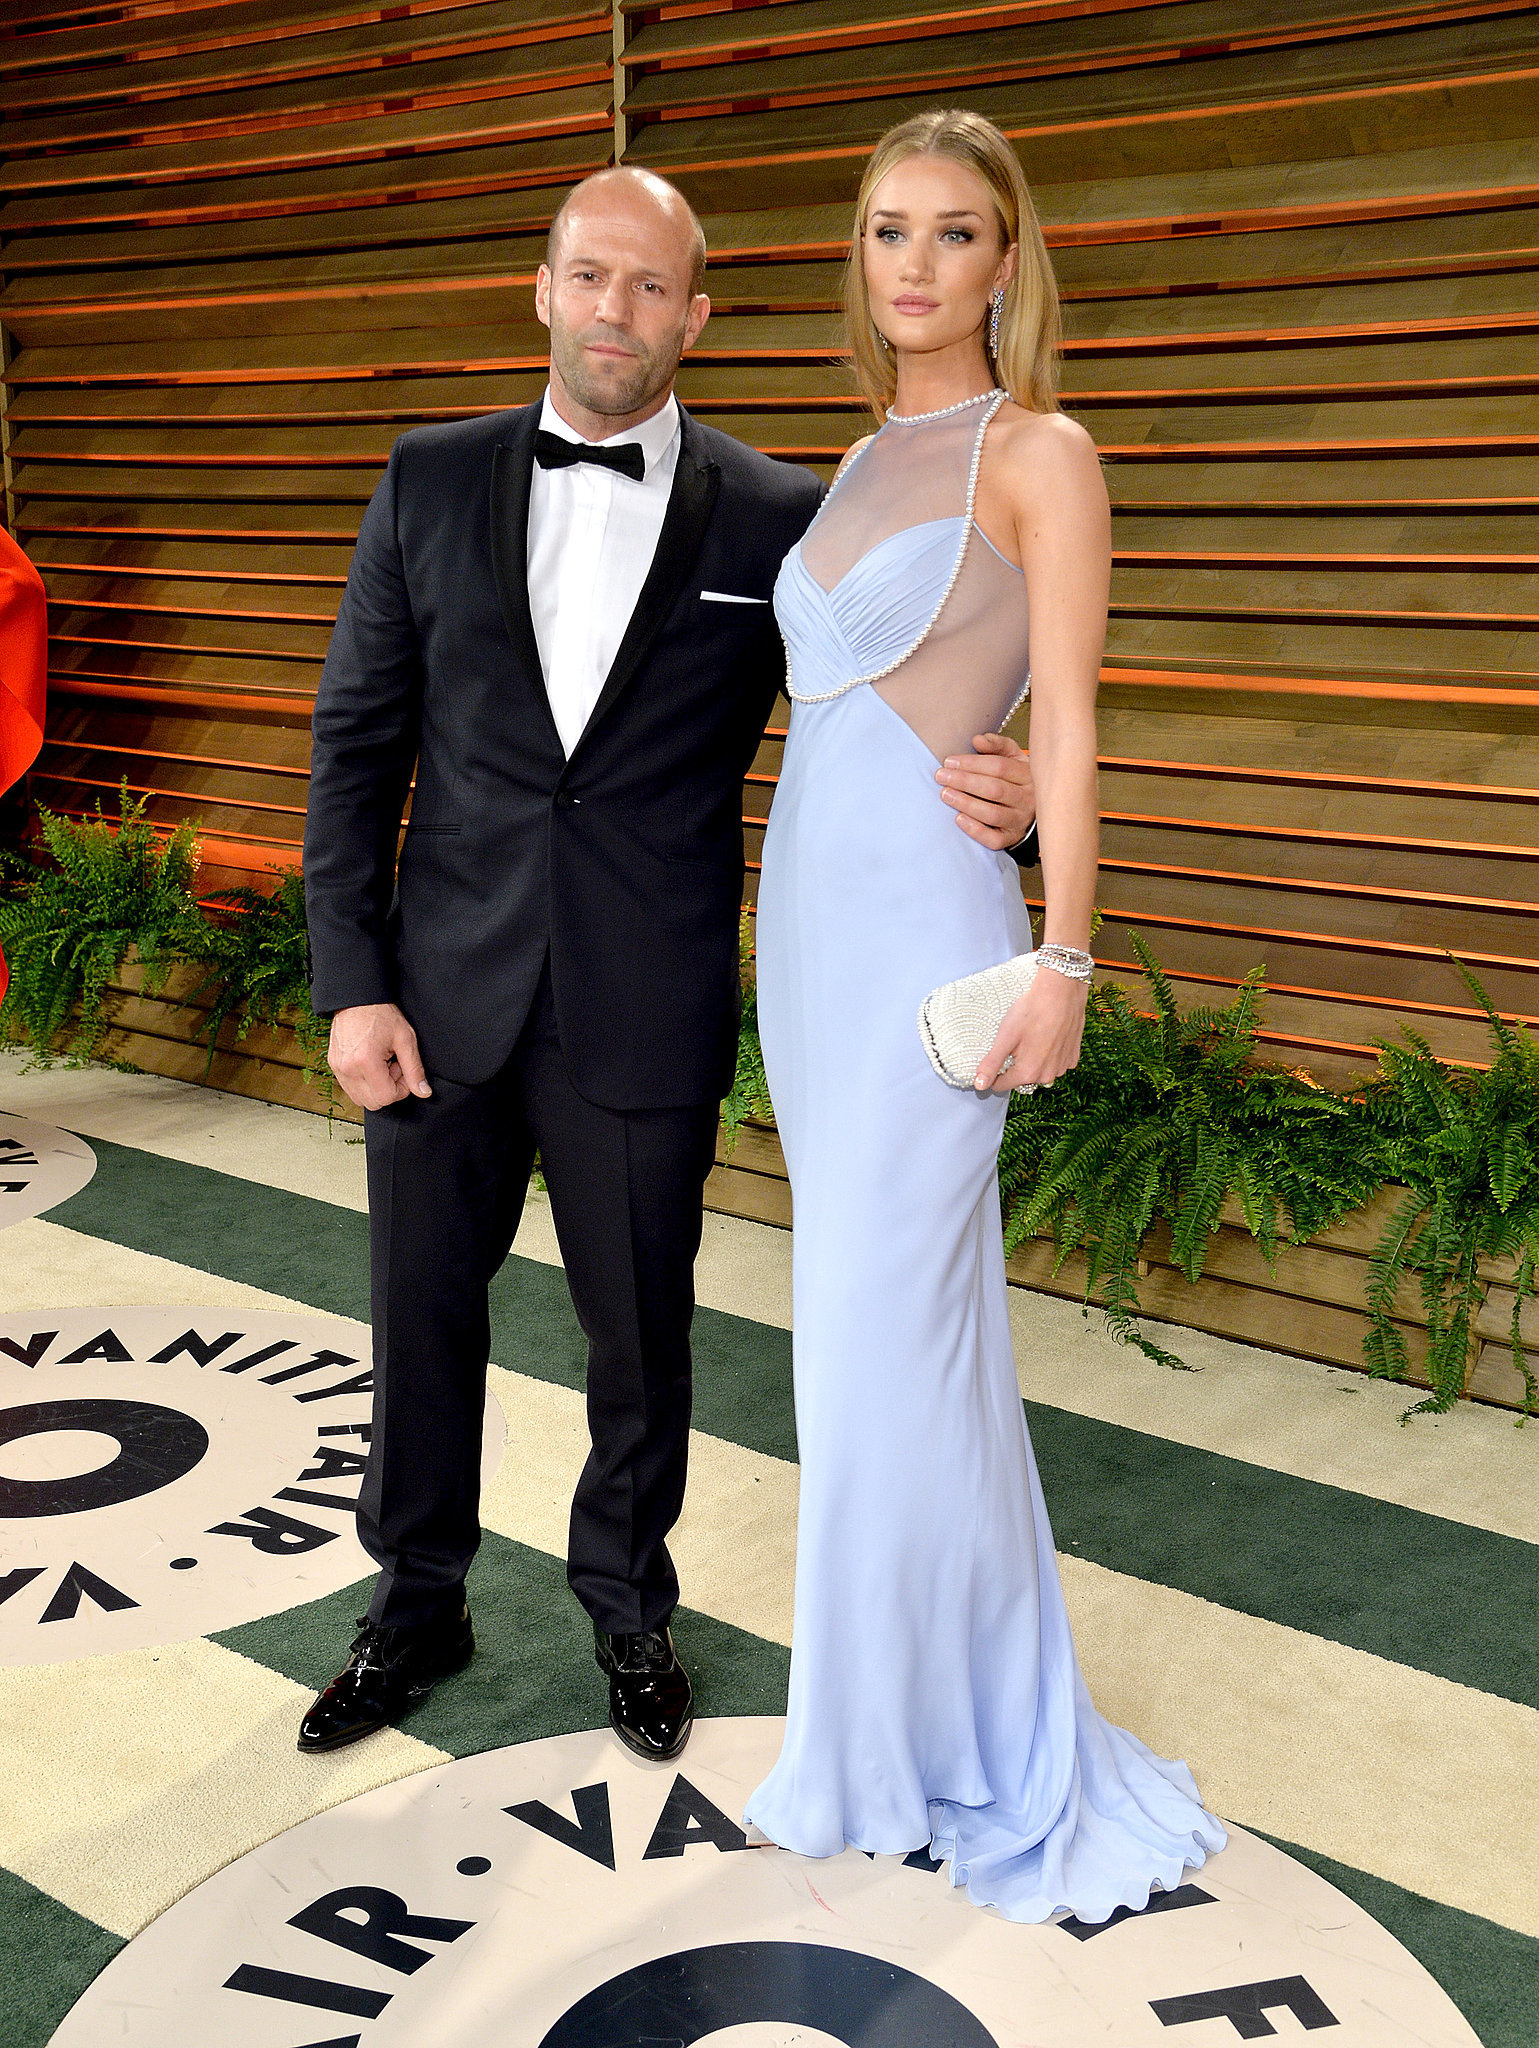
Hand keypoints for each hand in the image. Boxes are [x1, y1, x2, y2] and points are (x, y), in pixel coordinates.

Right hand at [328, 1002, 432, 1111]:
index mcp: (365, 1062)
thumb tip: (423, 1092)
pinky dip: (364, 1083)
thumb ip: (415, 1069)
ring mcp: (338, 1068)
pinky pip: (350, 1088)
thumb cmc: (380, 1014)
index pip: (386, 1098)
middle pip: (372, 1103)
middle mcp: (347, 1069)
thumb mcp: (405, 1039)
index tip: (403, 1071)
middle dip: (388, 1090)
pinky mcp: (333, 1066)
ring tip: (382, 1064)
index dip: (401, 1089)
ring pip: (360, 1099)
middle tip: (393, 1067)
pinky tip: (371, 1064)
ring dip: (375, 1088)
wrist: (356, 999)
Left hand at [936, 732, 1035, 848]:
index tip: (949, 761)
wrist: (1031, 806)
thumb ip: (996, 745)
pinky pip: (994, 839)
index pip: (999, 767)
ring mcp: (1021, 821)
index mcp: (1028, 775)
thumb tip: (977, 739)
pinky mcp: (1012, 839)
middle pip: (994, 789)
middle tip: (941, 776)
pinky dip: (975, 830)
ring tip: (945, 794)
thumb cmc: (1015, 778)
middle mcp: (1028, 799)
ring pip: (993, 814)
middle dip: (964, 782)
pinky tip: (958, 819)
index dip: (972, 763)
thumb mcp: (1011, 757)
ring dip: (966, 803)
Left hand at [974, 962, 1087, 1094]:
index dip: (994, 1073)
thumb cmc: (1032, 1012)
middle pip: (1022, 1078)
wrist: (1061, 993)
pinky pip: (1056, 1063)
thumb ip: (992, 1064)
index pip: (1002, 1085)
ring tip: (1032, 1037)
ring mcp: (1062, 1067)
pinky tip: (1048, 1037)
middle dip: (1015, 1064)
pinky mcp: (1073, 1057)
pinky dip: (1051, 1054)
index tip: (995, 1056)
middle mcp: (1047, 1076)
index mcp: (1027, 1073)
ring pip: (1040, 1071)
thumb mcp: (1005, 1037)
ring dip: (1034, 1060)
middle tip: (1016, 1041)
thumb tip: (980, 1085)